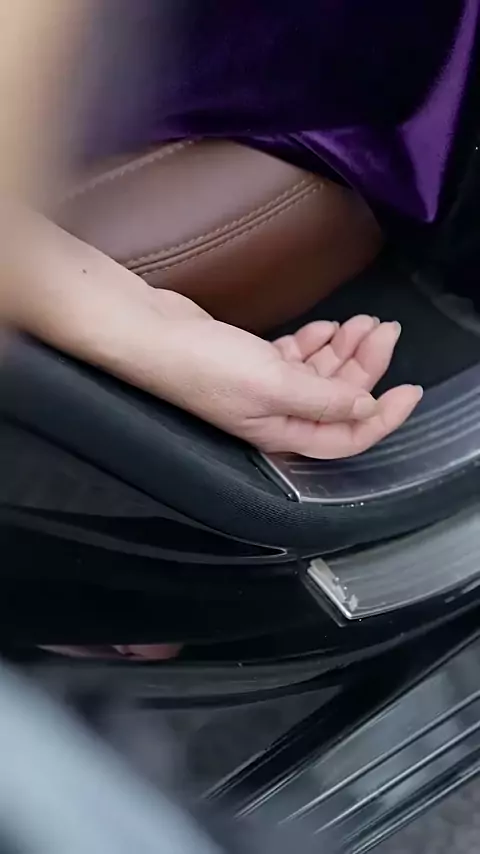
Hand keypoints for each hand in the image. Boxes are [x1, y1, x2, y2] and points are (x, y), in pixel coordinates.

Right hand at [148, 303, 421, 457]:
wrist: (154, 335)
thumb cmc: (206, 366)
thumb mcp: (274, 384)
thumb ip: (324, 399)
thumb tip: (366, 408)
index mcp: (283, 433)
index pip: (347, 437)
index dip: (383, 418)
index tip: (410, 389)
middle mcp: (278, 416)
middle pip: (337, 399)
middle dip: (366, 367)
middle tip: (385, 330)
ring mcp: (265, 389)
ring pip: (319, 375)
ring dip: (344, 350)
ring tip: (363, 322)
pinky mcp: (253, 363)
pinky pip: (297, 359)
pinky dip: (315, 344)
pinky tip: (327, 328)